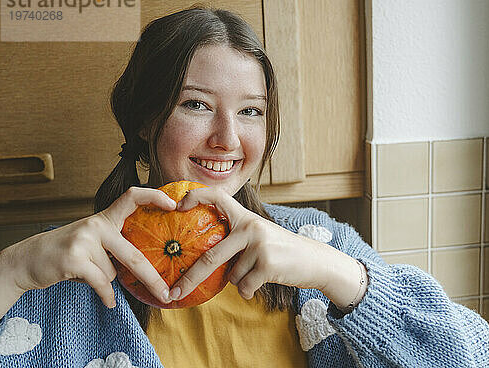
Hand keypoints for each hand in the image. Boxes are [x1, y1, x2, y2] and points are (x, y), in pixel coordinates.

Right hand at [3, 187, 176, 308]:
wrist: (25, 260)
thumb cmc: (65, 252)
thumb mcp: (91, 240)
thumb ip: (115, 245)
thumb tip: (147, 265)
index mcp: (104, 218)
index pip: (132, 197)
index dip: (154, 196)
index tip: (174, 203)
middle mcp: (96, 225)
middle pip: (133, 254)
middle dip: (152, 278)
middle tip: (166, 293)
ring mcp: (84, 240)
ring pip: (113, 273)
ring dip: (104, 280)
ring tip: (85, 272)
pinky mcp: (74, 258)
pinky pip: (102, 283)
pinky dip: (105, 295)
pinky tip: (108, 301)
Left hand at [171, 187, 350, 301]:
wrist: (315, 260)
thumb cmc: (282, 252)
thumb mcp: (259, 237)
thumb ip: (235, 241)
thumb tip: (203, 261)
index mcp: (245, 217)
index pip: (217, 197)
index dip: (195, 197)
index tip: (176, 206)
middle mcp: (250, 227)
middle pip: (211, 256)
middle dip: (190, 278)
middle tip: (173, 293)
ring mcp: (259, 245)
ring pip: (232, 277)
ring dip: (241, 282)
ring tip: (260, 271)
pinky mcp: (267, 264)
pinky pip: (244, 287)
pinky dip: (249, 291)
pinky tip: (264, 281)